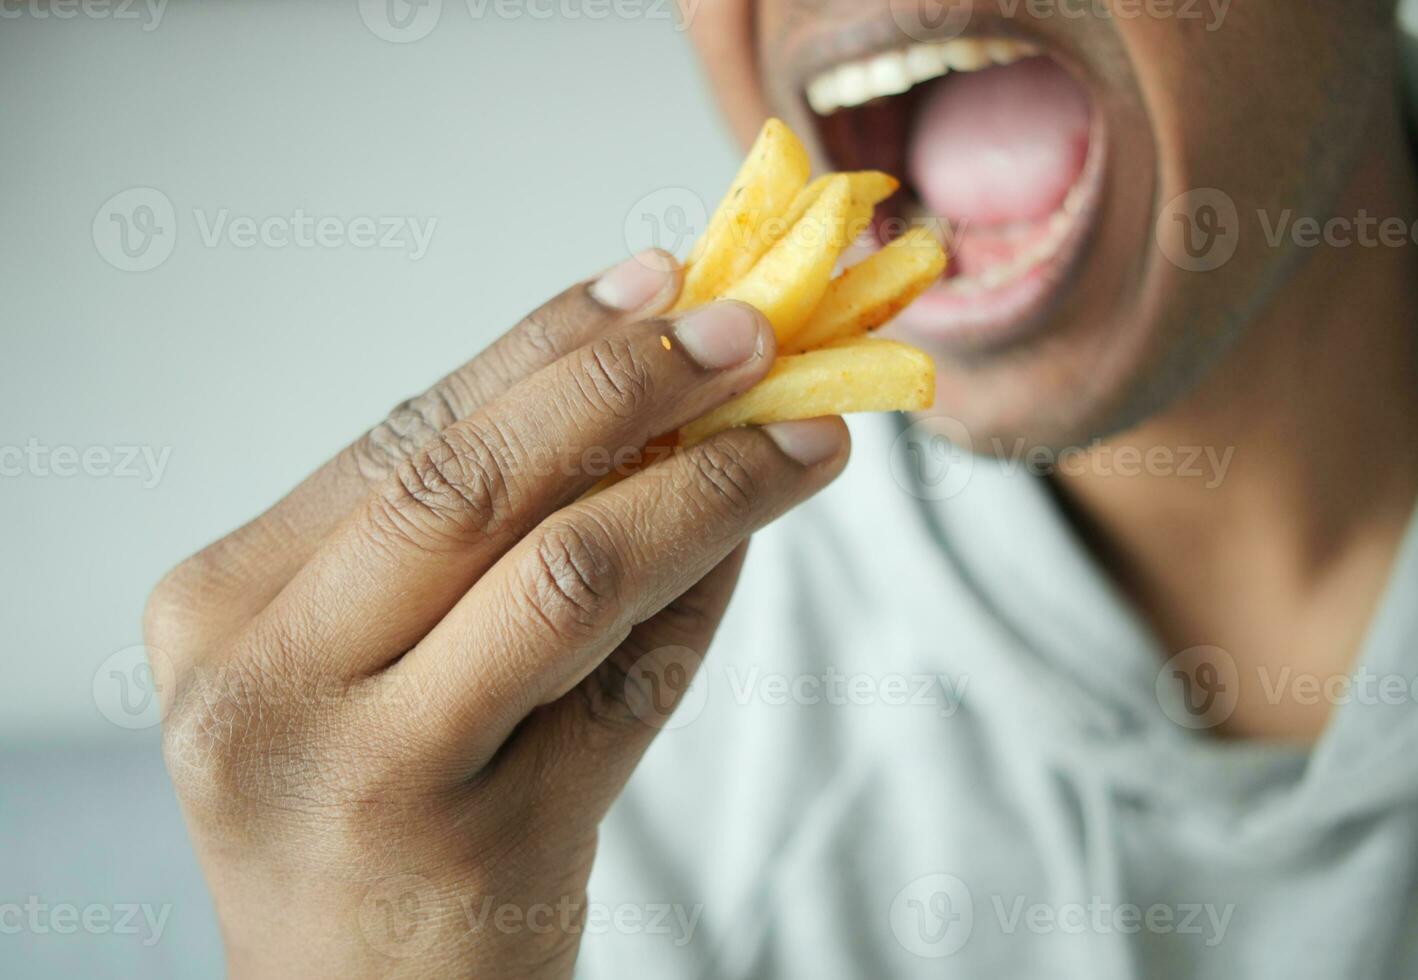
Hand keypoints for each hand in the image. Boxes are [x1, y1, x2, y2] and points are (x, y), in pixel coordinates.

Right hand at [143, 251, 848, 977]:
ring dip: (706, 483)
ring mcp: (371, 775)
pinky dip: (707, 596)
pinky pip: (633, 684)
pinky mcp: (487, 849)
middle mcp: (268, 687)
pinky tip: (757, 537)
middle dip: (625, 385)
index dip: (543, 345)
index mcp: (219, 608)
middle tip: (746, 329)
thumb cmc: (364, 811)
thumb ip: (474, 532)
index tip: (654, 278)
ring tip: (803, 434)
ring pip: (569, 569)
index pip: (406, 435)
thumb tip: (653, 390)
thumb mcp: (361, 661)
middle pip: (470, 482)